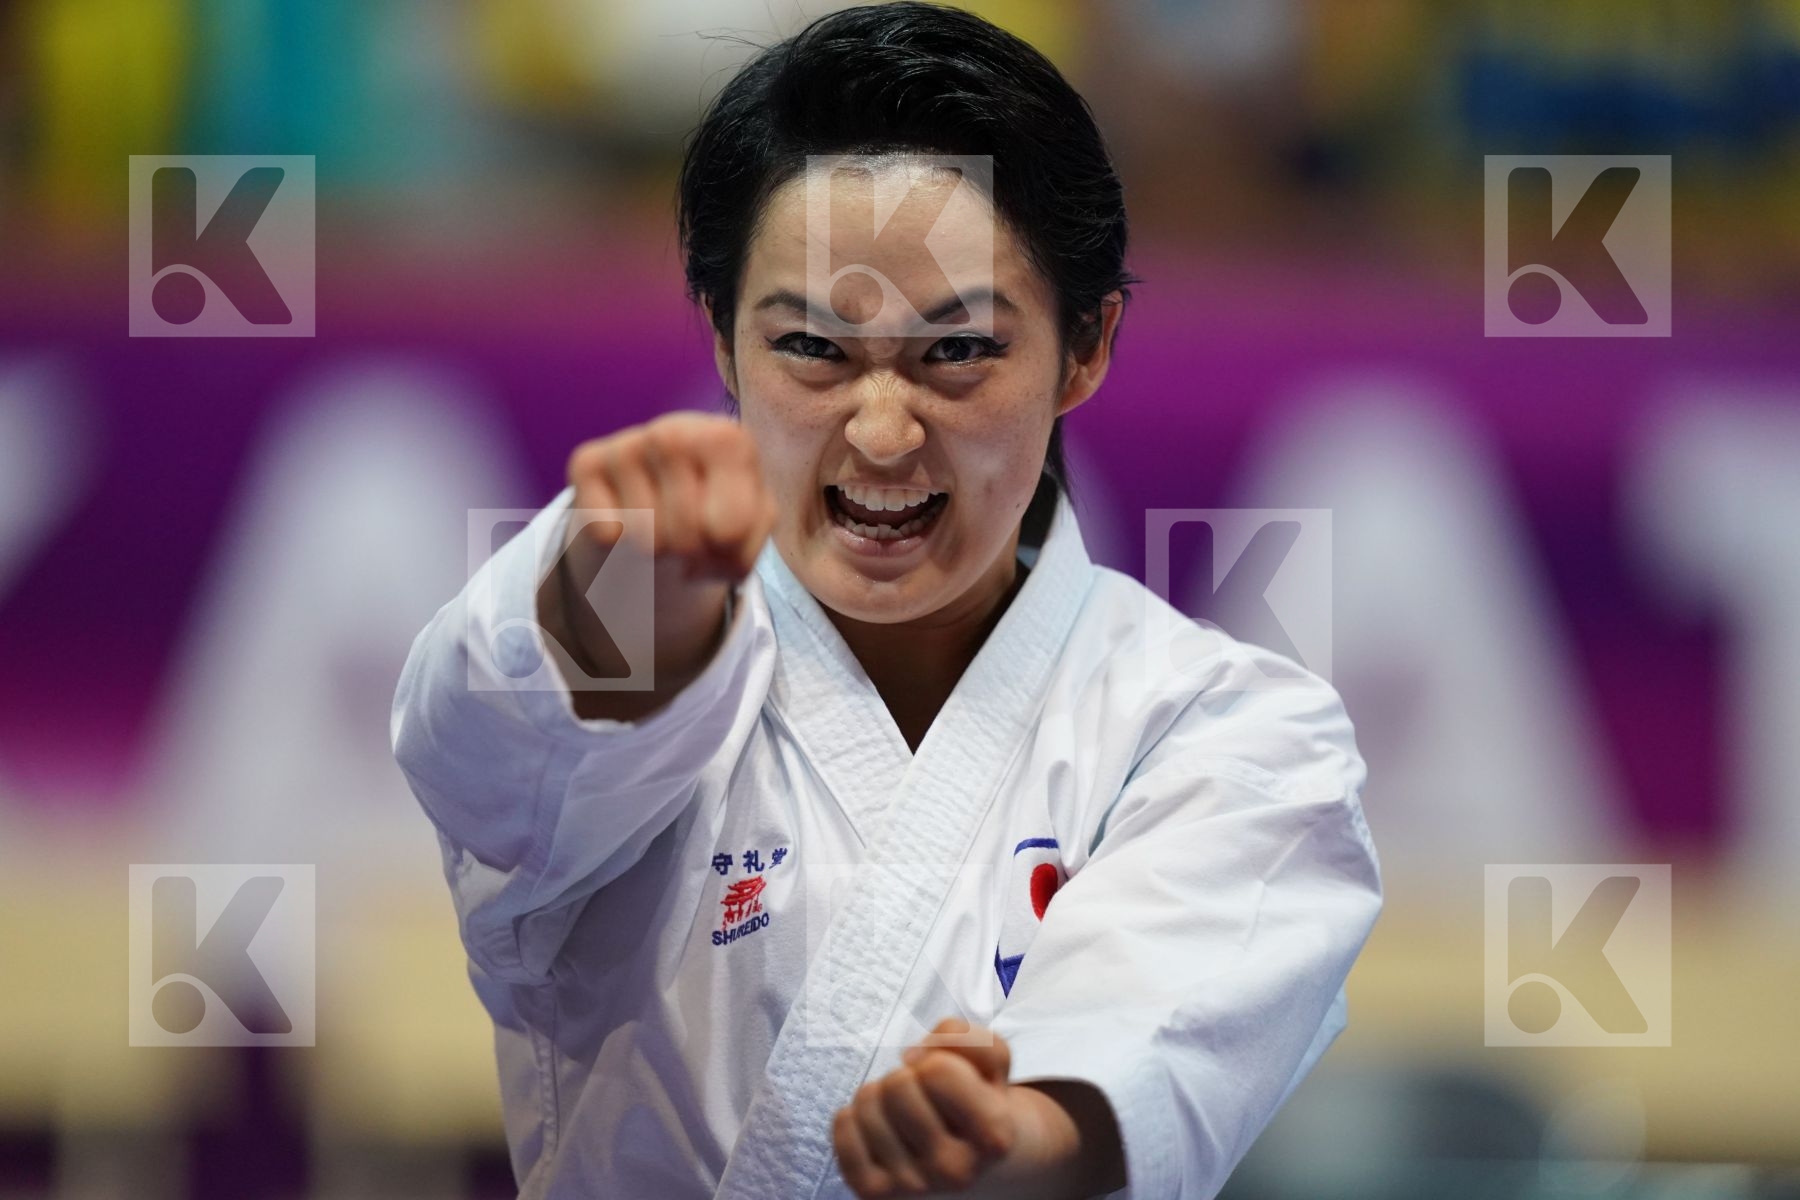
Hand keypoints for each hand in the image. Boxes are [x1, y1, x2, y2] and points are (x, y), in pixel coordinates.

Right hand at [540, 413, 777, 717]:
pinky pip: (605, 530)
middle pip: (687, 533)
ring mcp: (629, 441)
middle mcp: (678, 428)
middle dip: (692, 564)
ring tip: (664, 551)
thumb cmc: (713, 538)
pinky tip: (626, 540)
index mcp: (731, 440)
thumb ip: (742, 532)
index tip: (726, 559)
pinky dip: (616, 552)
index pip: (731, 523)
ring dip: (657, 562)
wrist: (658, 536)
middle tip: (690, 560)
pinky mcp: (586, 461)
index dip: (730, 559)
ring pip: (645, 536)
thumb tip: (705, 523)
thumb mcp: (747, 542)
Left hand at [832, 1019, 1124, 1199]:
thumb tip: (913, 1055)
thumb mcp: (991, 1062)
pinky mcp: (874, 1192)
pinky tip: (876, 1125)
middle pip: (898, 1084)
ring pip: (867, 1102)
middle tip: (920, 1093)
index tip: (943, 1073)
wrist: (966, 1159)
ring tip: (899, 1110)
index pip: (939, 1071)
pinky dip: (851, 1115)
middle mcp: (955, 1170)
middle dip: (906, 1075)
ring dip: (879, 1093)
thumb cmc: (974, 1099)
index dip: (937, 1057)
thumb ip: (965, 1036)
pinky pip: (843, 1127)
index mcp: (993, 1137)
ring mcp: (913, 1186)